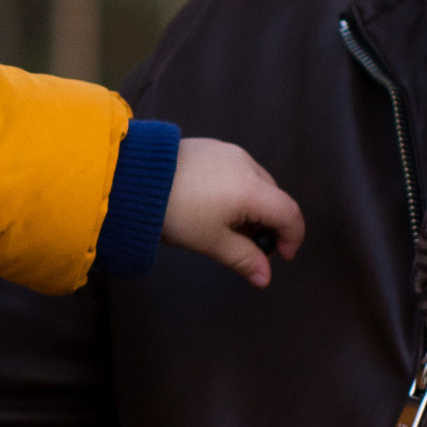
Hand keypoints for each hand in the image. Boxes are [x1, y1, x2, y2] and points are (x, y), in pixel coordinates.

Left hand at [163, 136, 303, 289]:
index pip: (290, 213)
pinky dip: (238, 191)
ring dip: (254, 208)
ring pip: (258, 183)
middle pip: (275, 198)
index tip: (281, 257)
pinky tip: (213, 205)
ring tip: (228, 228)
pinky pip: (238, 171)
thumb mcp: (212, 242)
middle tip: (249, 247)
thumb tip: (265, 279)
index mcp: (252, 189)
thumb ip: (244, 260)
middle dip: (270, 225)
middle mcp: (247, 164)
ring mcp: (229, 152)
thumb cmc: (175, 213)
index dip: (293, 238)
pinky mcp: (212, 147)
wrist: (134, 178)